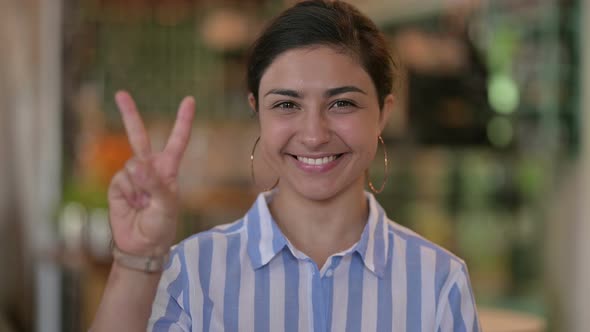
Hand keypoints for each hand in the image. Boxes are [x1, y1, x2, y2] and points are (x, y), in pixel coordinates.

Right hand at [108, 91, 194, 256]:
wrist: (141, 246)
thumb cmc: (161, 226)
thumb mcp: (166, 206)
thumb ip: (154, 184)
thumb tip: (137, 164)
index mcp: (169, 170)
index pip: (177, 141)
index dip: (183, 121)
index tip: (189, 100)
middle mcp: (150, 168)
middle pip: (139, 136)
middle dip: (129, 115)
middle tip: (120, 94)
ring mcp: (132, 176)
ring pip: (132, 164)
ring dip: (139, 185)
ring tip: (144, 203)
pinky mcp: (118, 185)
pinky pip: (122, 179)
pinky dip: (128, 192)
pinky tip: (132, 204)